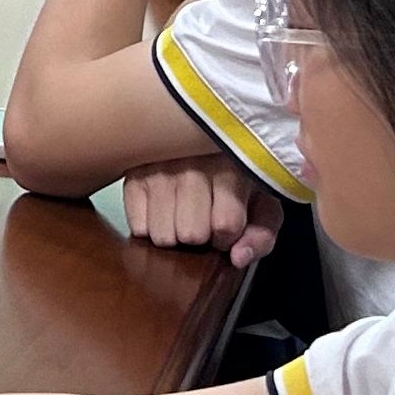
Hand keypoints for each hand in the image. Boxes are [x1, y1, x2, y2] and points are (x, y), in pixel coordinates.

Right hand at [119, 154, 280, 262]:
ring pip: (162, 236)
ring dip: (174, 235)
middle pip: (191, 234)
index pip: (225, 225)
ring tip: (181, 215)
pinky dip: (150, 227)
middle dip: (199, 236)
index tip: (226, 225)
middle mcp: (192, 163)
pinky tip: (163, 209)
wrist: (195, 137)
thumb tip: (237, 258)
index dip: (227, 236)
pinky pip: (138, 228)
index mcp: (231, 166)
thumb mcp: (262, 204)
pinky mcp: (132, 175)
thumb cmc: (235, 177)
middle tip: (202, 219)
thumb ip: (261, 236)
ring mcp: (158, 168)